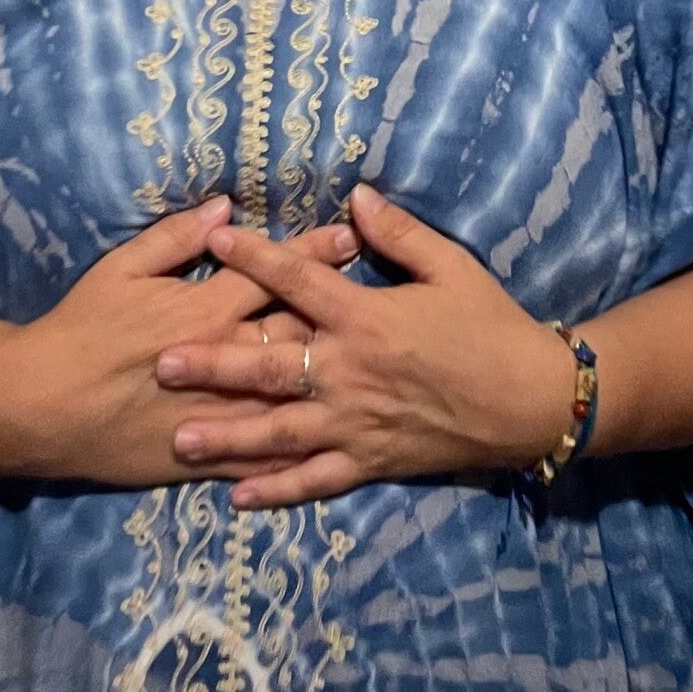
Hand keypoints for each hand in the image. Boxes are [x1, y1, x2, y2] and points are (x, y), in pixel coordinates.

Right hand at [24, 197, 359, 487]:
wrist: (43, 406)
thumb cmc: (81, 327)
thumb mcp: (121, 269)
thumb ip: (174, 238)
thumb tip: (223, 209)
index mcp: (204, 310)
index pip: (273, 276)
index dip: (314, 255)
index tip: (352, 236)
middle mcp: (224, 361)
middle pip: (295, 333)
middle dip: (340, 313)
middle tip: (384, 302)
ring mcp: (219, 413)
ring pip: (290, 397)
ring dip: (331, 379)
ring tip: (372, 366)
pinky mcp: (206, 456)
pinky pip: (262, 457)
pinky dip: (299, 450)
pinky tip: (336, 444)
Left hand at [157, 183, 577, 508]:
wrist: (530, 400)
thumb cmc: (491, 325)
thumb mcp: (451, 268)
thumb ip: (400, 234)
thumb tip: (356, 196)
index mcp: (367, 318)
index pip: (298, 283)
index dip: (254, 260)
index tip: (214, 242)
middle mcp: (351, 373)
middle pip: (269, 367)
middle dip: (213, 364)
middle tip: (162, 362)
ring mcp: (357, 423)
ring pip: (280, 432)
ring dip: (228, 435)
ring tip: (179, 438)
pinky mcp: (371, 461)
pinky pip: (315, 480)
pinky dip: (276, 489)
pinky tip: (236, 495)